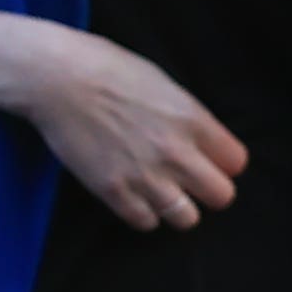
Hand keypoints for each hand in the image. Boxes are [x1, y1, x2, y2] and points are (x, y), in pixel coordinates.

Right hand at [11, 24, 249, 230]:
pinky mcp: (114, 191)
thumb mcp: (162, 83)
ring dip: (175, 207)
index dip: (222, 162)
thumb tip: (198, 140)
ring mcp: (145, 175)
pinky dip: (141, 213)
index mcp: (192, 120)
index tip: (207, 160)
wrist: (55, 78)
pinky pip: (145, 223)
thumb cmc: (105, 68)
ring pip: (186, 218)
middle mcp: (177, 152)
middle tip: (187, 181)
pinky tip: (131, 194)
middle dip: (207, 189)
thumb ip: (187, 117)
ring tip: (158, 191)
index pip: (236, 162)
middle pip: (221, 196)